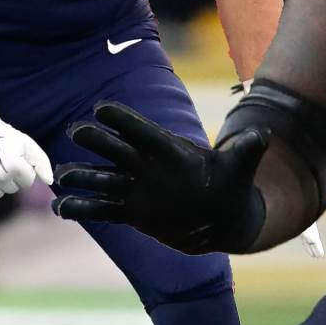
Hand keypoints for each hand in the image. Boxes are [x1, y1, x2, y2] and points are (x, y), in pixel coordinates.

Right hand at [0, 114, 52, 199]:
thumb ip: (41, 162)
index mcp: (14, 167)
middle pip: (13, 189)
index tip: (17, 160)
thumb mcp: (27, 144)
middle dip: (12, 178)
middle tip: (4, 162)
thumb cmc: (3, 135)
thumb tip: (49, 181)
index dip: (24, 170)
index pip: (27, 182)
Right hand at [52, 102, 267, 254]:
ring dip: (80, 175)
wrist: (221, 215)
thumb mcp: (240, 167)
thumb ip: (248, 150)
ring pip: (100, 177)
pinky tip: (61, 208)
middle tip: (77, 132)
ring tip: (62, 176)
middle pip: (114, 148)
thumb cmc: (229, 185)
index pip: (141, 129)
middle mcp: (146, 165)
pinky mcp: (130, 211)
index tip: (101, 109)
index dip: (122, 119)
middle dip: (96, 140)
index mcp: (168, 149)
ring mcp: (135, 187)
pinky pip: (100, 208)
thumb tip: (263, 136)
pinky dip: (80, 208)